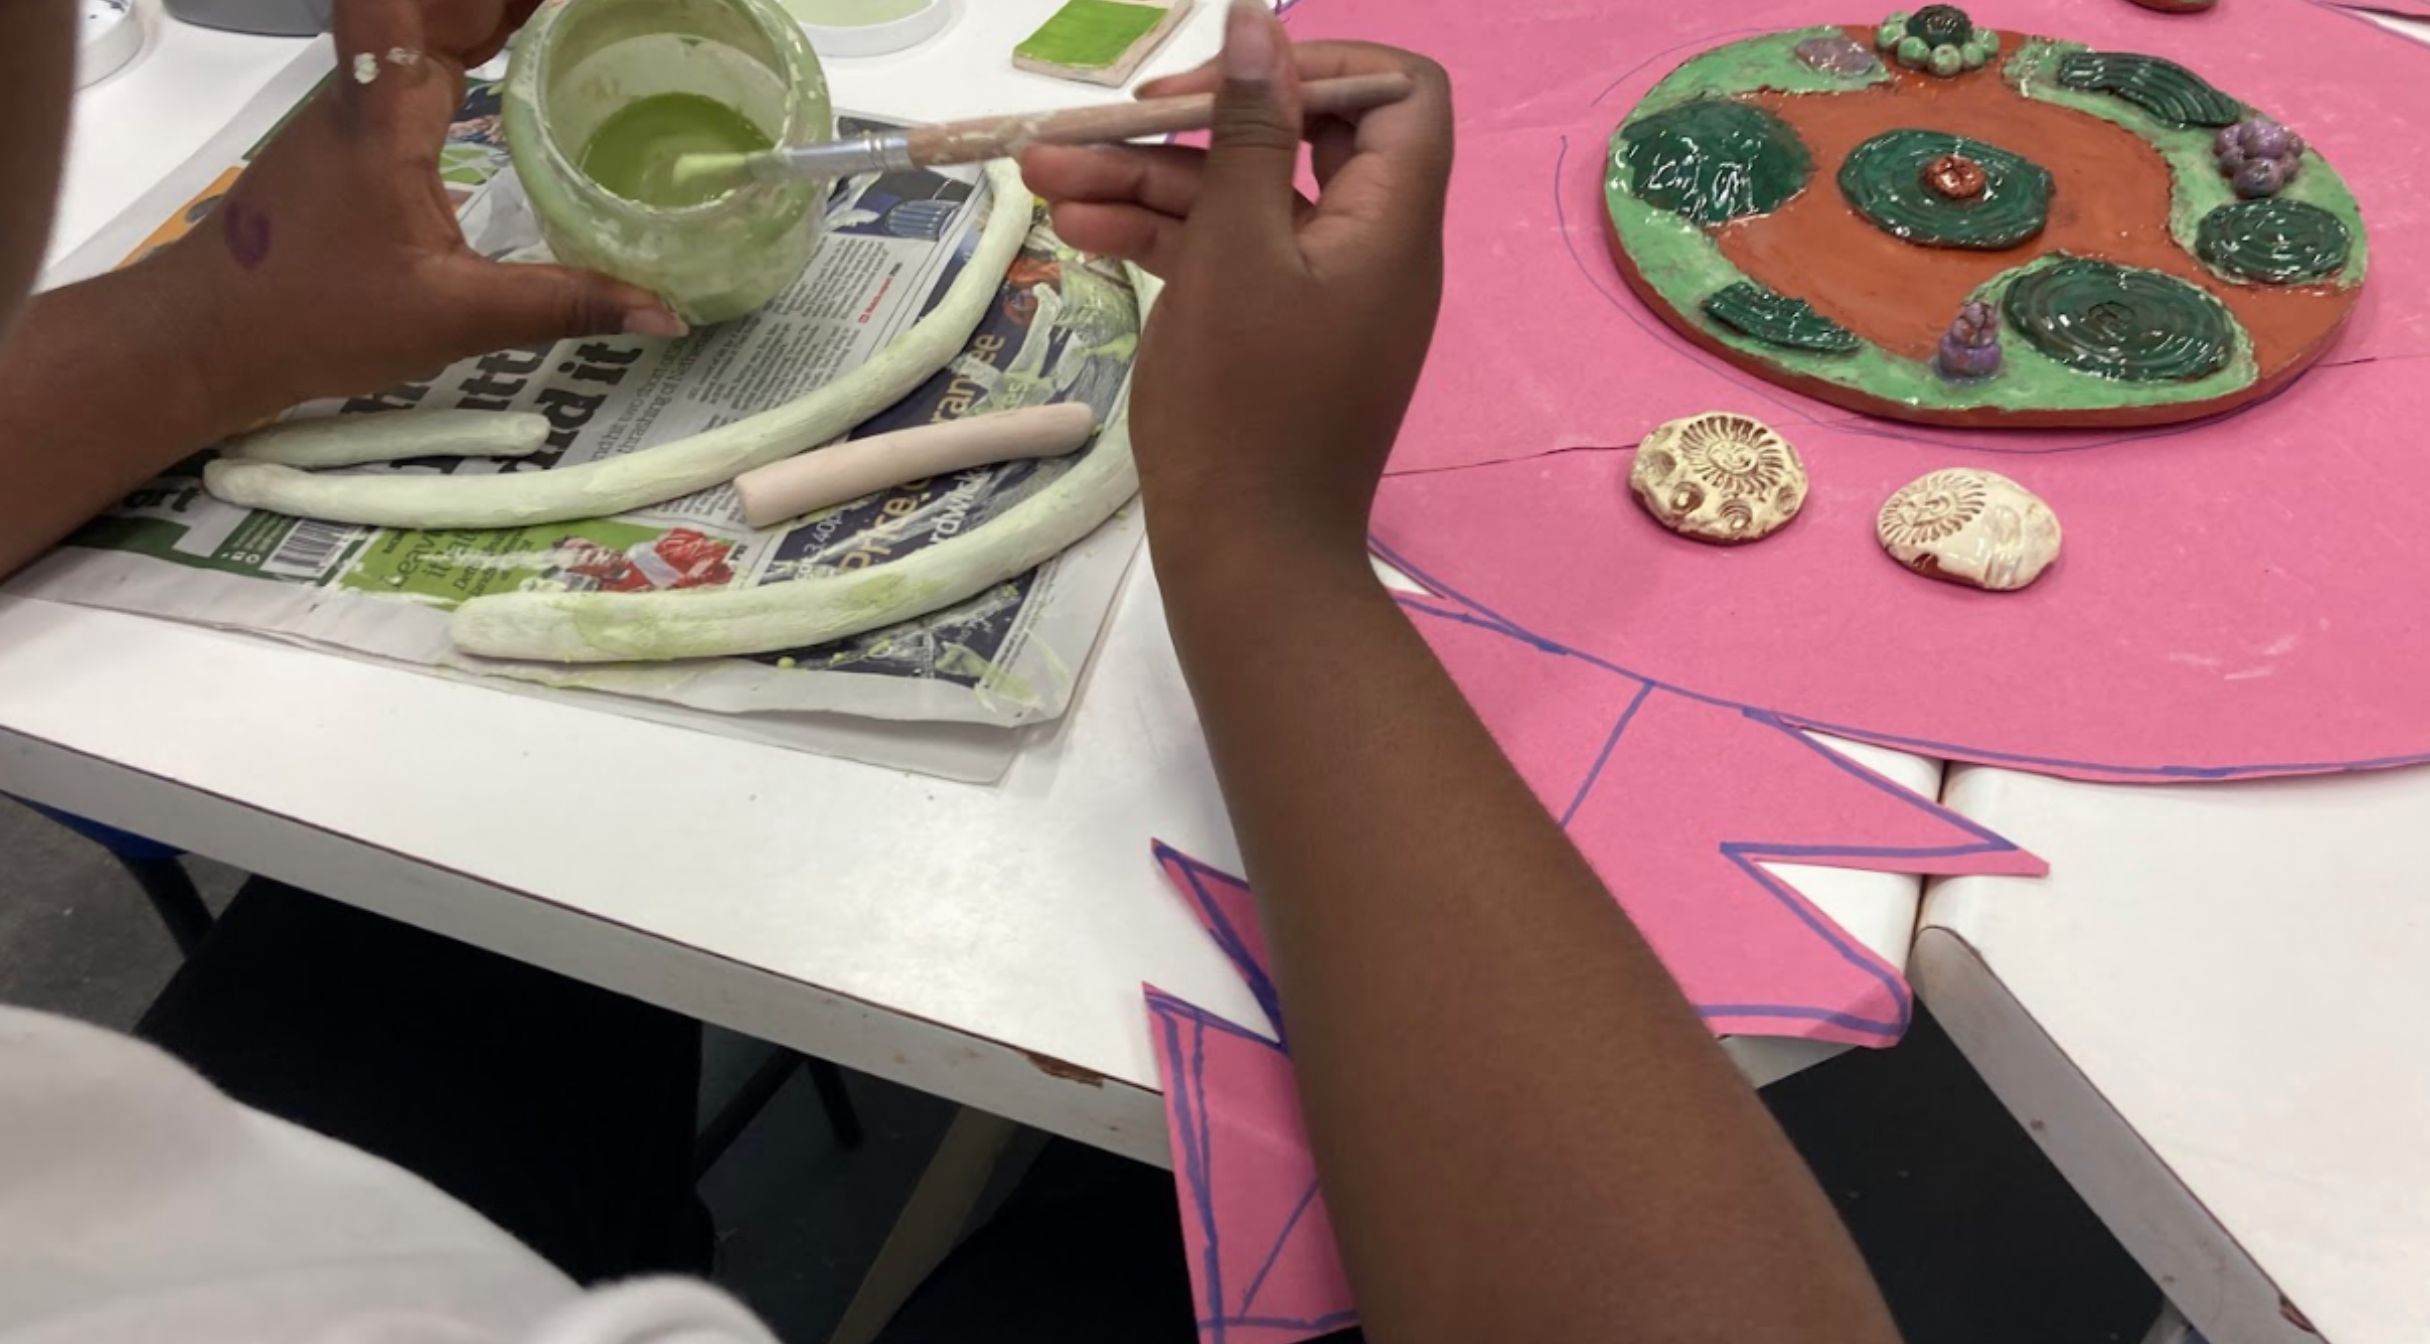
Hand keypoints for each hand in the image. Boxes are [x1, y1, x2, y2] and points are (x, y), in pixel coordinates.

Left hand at [153, 0, 681, 420]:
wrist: (210, 335)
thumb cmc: (314, 317)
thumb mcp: (452, 316)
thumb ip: (561, 305)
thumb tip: (664, 311)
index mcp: (386, 113)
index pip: (415, 5)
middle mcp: (369, 92)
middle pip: (438, 1)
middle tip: (596, 7)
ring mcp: (360, 108)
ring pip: (430, 21)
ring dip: (494, 8)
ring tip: (572, 13)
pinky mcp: (361, 133)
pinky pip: (424, 56)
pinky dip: (476, 36)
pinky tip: (520, 44)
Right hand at [1018, 4, 1451, 576]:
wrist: (1248, 560)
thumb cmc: (1246, 408)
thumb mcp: (1236, 252)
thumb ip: (1252, 132)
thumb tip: (1263, 24)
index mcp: (1391, 223)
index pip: (1400, 95)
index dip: (1323, 64)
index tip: (1235, 76)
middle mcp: (1367, 248)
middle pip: (1296, 140)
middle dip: (1191, 120)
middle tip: (1103, 120)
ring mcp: (1316, 293)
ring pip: (1239, 201)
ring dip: (1146, 178)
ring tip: (1041, 172)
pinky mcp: (1269, 332)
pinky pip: (1222, 257)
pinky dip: (1158, 237)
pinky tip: (1074, 225)